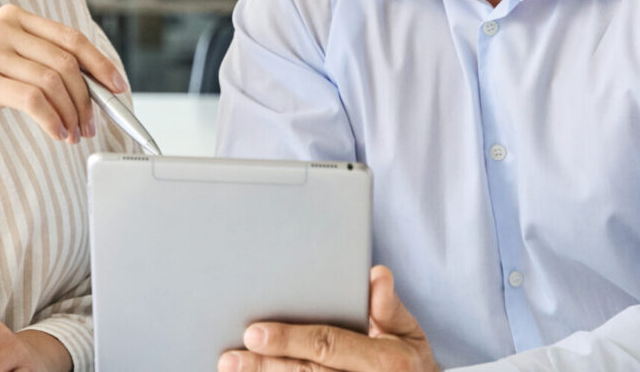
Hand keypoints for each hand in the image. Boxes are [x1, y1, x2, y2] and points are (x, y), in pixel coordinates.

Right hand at [0, 5, 126, 160]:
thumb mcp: (7, 62)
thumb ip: (43, 62)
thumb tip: (96, 83)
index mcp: (13, 17)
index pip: (70, 37)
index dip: (99, 63)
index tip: (117, 86)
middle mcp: (1, 28)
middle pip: (65, 62)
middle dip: (87, 98)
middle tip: (91, 124)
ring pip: (53, 83)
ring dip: (71, 114)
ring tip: (73, 133)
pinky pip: (33, 101)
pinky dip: (53, 121)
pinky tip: (58, 134)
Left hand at [220, 266, 440, 371]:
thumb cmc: (407, 362)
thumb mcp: (408, 333)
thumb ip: (388, 308)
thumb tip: (376, 276)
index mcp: (385, 360)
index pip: (328, 345)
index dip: (289, 339)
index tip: (254, 333)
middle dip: (266, 365)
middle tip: (230, 357)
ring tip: (233, 369)